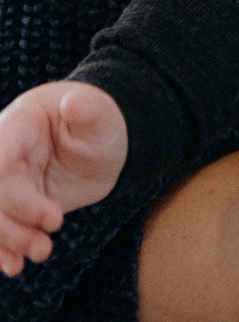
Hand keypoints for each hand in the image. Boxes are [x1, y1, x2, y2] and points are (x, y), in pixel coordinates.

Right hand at [0, 82, 128, 275]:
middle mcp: (4, 151)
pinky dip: (1, 249)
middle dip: (14, 221)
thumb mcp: (101, 114)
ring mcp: (4, 180)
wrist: (101, 146)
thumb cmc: (101, 123)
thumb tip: (74, 102)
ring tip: (43, 251)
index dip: (14, 192)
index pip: (1, 160)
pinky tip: (15, 265)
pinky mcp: (9, 204)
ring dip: (10, 240)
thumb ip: (87, 109)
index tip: (51, 216)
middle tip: (53, 231)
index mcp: (20, 122)